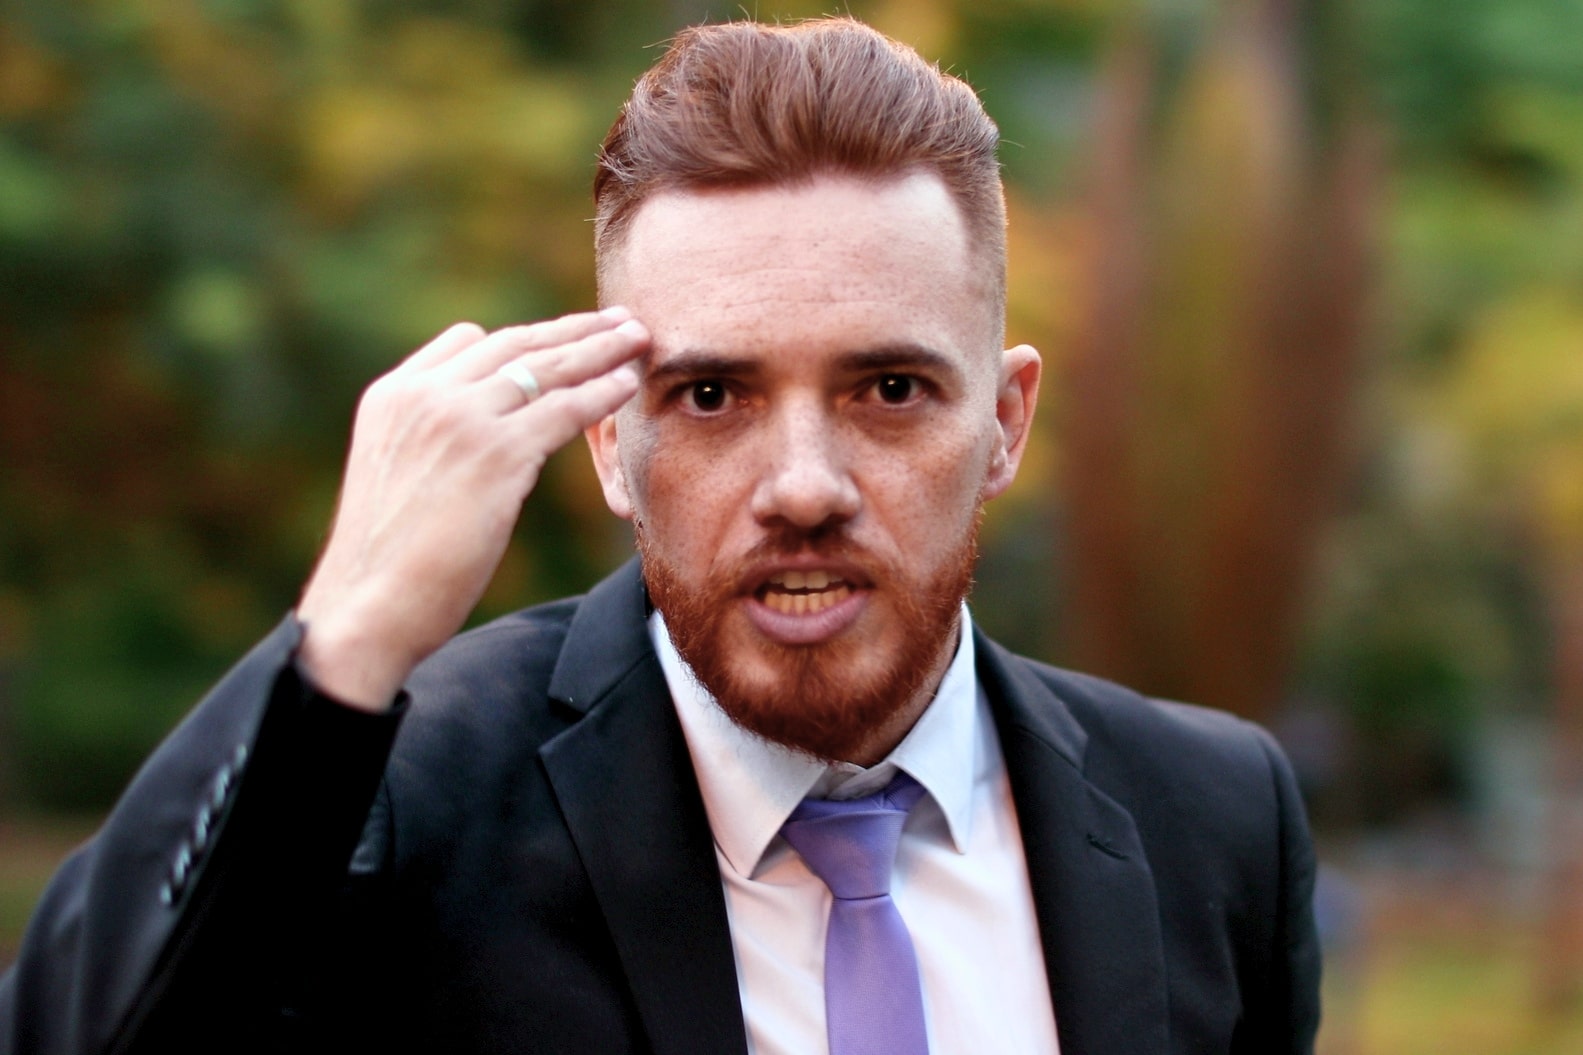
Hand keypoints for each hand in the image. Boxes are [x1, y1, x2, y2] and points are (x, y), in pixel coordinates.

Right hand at [295, 308, 647, 709]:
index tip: (561, 334)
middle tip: (618, 319)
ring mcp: (461, 418)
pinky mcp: (497, 453)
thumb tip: (471, 448)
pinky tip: (628, 383)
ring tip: (639, 337)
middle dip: (574, 329)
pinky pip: (563, 409)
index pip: (466, 342)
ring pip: (546, 369)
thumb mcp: (393, 477)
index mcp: (393, 394)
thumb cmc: (382, 563)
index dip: (521, 339)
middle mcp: (425, 394)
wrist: (367, 604)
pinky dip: (601, 391)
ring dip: (600, 349)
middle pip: (514, 344)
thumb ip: (427, 442)